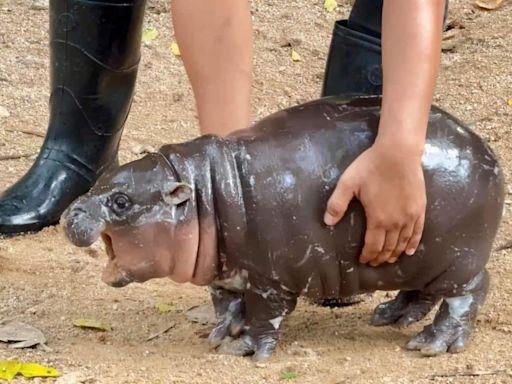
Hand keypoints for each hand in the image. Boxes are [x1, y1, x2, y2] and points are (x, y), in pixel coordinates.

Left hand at [323, 142, 425, 265]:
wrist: (399, 152)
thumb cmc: (371, 166)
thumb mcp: (348, 183)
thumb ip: (337, 204)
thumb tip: (327, 222)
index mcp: (378, 219)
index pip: (373, 246)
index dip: (368, 256)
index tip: (363, 261)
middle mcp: (396, 222)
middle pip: (388, 247)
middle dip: (380, 257)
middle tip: (374, 263)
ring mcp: (410, 216)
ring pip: (403, 242)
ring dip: (395, 253)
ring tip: (389, 260)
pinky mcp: (420, 208)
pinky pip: (418, 232)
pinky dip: (413, 244)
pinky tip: (410, 251)